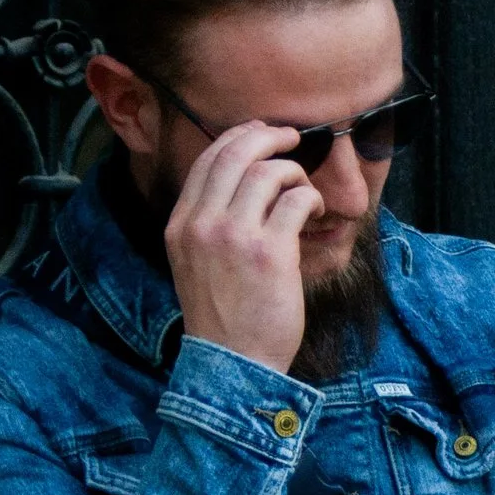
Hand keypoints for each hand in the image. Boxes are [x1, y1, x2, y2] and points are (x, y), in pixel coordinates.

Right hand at [166, 122, 322, 374]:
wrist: (233, 360)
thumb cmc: (223, 313)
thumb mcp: (196, 261)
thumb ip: (210, 222)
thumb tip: (242, 180)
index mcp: (181, 225)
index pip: (207, 161)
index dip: (238, 138)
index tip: (262, 134)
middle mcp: (202, 224)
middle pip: (235, 154)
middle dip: (269, 138)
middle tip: (293, 138)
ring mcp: (234, 236)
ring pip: (269, 172)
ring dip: (296, 175)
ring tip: (304, 196)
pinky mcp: (270, 252)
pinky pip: (297, 200)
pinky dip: (312, 199)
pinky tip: (313, 214)